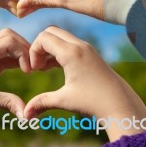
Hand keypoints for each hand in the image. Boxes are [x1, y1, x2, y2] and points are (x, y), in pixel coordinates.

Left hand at [0, 29, 30, 141]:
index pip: (7, 41)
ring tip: (31, 68)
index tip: (29, 71)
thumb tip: (27, 114)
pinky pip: (4, 54)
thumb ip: (7, 103)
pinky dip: (15, 59)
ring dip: (20, 52)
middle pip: (8, 35)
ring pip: (6, 43)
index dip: (23, 52)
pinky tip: (24, 70)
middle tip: (34, 66)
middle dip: (24, 47)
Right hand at [24, 26, 145, 141]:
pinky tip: (55, 68)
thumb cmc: (93, 102)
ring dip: (49, 49)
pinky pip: (68, 43)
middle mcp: (79, 45)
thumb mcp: (64, 101)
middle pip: (50, 32)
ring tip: (44, 69)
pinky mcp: (90, 53)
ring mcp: (86, 47)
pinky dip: (58, 51)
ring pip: (60, 36)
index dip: (33, 52)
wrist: (120, 104)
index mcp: (72, 53)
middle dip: (39, 46)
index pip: (43, 38)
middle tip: (38, 67)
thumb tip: (25, 115)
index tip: (34, 70)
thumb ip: (42, 103)